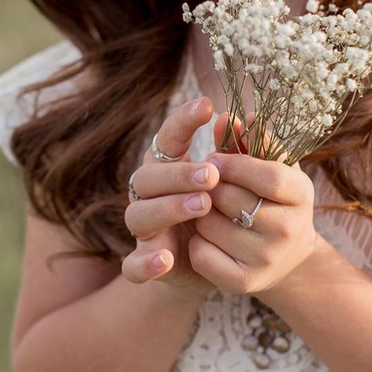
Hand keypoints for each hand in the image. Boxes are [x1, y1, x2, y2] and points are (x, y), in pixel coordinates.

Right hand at [121, 97, 219, 300]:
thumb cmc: (227, 207)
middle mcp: (150, 194)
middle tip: (211, 175)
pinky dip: (144, 263)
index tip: (207, 105)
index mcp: (169, 166)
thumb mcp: (238, 179)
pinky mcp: (147, 264)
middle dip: (178, 174)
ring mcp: (147, 230)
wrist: (224, 261)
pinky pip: (133, 265)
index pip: (168, 138)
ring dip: (167, 208)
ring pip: (138, 214)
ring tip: (203, 205)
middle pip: (147, 177)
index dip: (183, 121)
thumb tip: (238, 119)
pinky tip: (166, 260)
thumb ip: (236, 151)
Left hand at [188, 113, 324, 295]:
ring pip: (211, 224)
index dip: (234, 164)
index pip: (267, 176)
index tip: (213, 158)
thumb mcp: (270, 165)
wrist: (284, 258)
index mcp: (301, 194)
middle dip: (210, 185)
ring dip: (199, 211)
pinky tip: (205, 234)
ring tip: (206, 207)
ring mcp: (268, 260)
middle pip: (232, 199)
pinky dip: (196, 241)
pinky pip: (203, 254)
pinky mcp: (244, 283)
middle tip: (204, 182)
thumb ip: (249, 140)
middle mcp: (290, 230)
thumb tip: (228, 118)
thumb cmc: (272, 198)